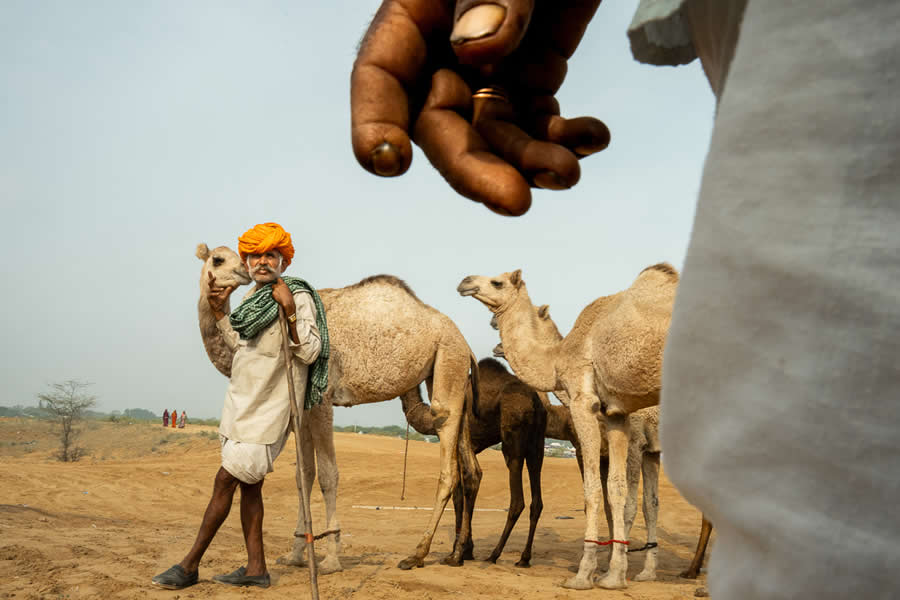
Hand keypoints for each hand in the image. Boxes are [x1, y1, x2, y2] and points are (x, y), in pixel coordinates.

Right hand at [206, 271, 235, 319]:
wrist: (218, 308)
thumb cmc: (221, 301)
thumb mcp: (225, 295)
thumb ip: (228, 291)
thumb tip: (231, 286)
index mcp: (214, 288)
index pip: (212, 282)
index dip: (211, 276)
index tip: (209, 271)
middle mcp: (211, 290)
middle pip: (210, 283)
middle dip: (212, 279)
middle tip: (215, 277)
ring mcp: (209, 294)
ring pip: (212, 289)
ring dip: (217, 289)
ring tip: (222, 290)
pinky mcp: (209, 297)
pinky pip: (211, 294)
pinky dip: (215, 294)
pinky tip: (218, 294)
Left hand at [272, 278, 296, 315]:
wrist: (287, 302)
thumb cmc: (289, 297)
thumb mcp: (287, 289)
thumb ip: (283, 286)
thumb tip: (280, 285)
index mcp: (283, 284)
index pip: (278, 279)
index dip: (277, 281)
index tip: (277, 282)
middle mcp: (278, 285)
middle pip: (274, 284)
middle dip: (275, 287)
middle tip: (277, 291)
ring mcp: (275, 289)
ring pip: (273, 289)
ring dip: (274, 291)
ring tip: (278, 295)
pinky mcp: (273, 293)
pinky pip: (272, 293)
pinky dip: (274, 295)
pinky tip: (277, 297)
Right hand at [351, 0, 608, 215]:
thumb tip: (478, 49)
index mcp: (419, 12)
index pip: (380, 75)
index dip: (375, 122)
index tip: (390, 164)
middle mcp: (446, 49)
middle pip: (443, 125)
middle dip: (477, 169)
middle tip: (515, 202)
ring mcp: (492, 66)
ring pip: (496, 134)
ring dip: (530, 162)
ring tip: (569, 172)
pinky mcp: (536, 73)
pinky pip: (540, 120)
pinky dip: (565, 137)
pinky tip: (593, 137)